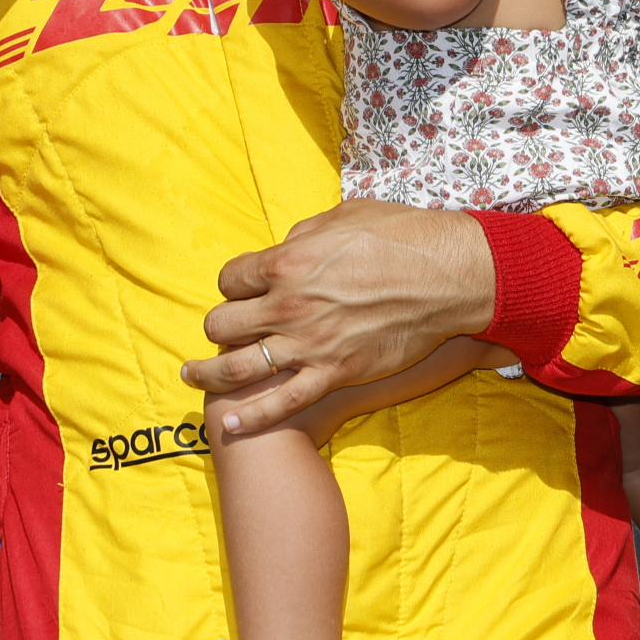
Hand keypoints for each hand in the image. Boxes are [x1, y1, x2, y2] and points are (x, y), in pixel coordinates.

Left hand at [181, 199, 497, 415]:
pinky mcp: (334, 374)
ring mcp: (308, 345)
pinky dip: (250, 416)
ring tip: (192, 375)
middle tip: (228, 328)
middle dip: (222, 324)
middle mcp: (287, 306)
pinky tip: (226, 422)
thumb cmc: (402, 238)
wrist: (448, 277)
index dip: (234, 284)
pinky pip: (281, 403)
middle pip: (224, 322)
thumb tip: (286, 246)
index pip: (231, 278)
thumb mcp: (344, 217)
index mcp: (286, 263)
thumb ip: (304, 235)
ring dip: (208, 372)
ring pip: (238, 366)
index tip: (243, 289)